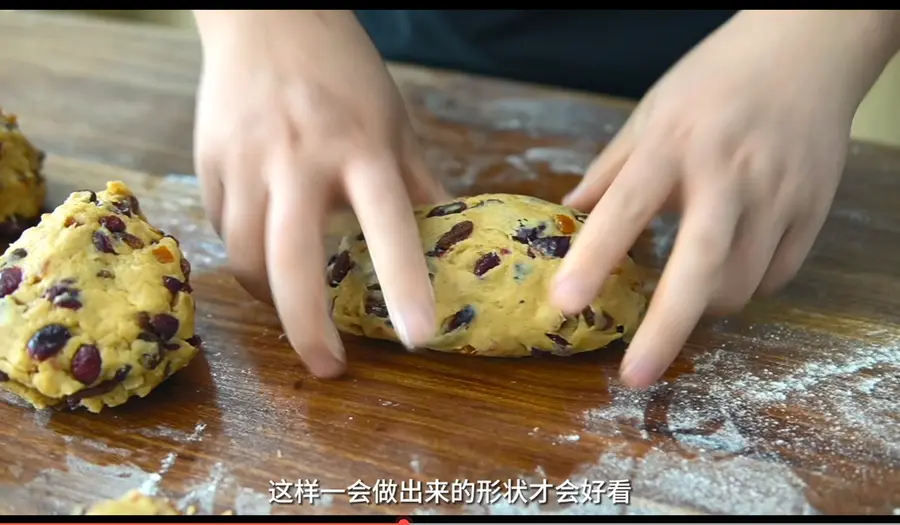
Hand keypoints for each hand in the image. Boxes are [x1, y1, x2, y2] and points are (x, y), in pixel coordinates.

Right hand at [192, 11, 445, 376]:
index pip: (387, 225)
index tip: (419, 338)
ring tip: (296, 310)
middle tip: (329, 368)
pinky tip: (267, 249)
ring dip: (270, 298)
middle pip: (290, 262)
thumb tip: (452, 241)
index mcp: (359, 146)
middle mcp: (298, 157)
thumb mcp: (394, 122)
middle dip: (307, 328)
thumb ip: (418, 184)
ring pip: (246, 256)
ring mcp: (246, 160)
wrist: (266, 16)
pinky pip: (225, 230)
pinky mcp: (209, 162)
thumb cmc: (342, 71)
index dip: (405, 285)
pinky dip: (246, 253)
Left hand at [550, 11, 898, 387]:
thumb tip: (570, 214)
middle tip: (635, 377)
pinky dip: (748, 286)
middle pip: (699, 265)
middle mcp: (728, 173)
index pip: (625, 209)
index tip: (564, 303)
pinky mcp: (814, 208)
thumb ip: (610, 168)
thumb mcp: (650, 112)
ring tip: (684, 294)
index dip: (593, 259)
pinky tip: (731, 267)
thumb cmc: (715, 80)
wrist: (806, 49)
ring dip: (704, 306)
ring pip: (741, 283)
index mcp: (674, 144)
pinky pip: (777, 275)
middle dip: (665, 329)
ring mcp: (777, 193)